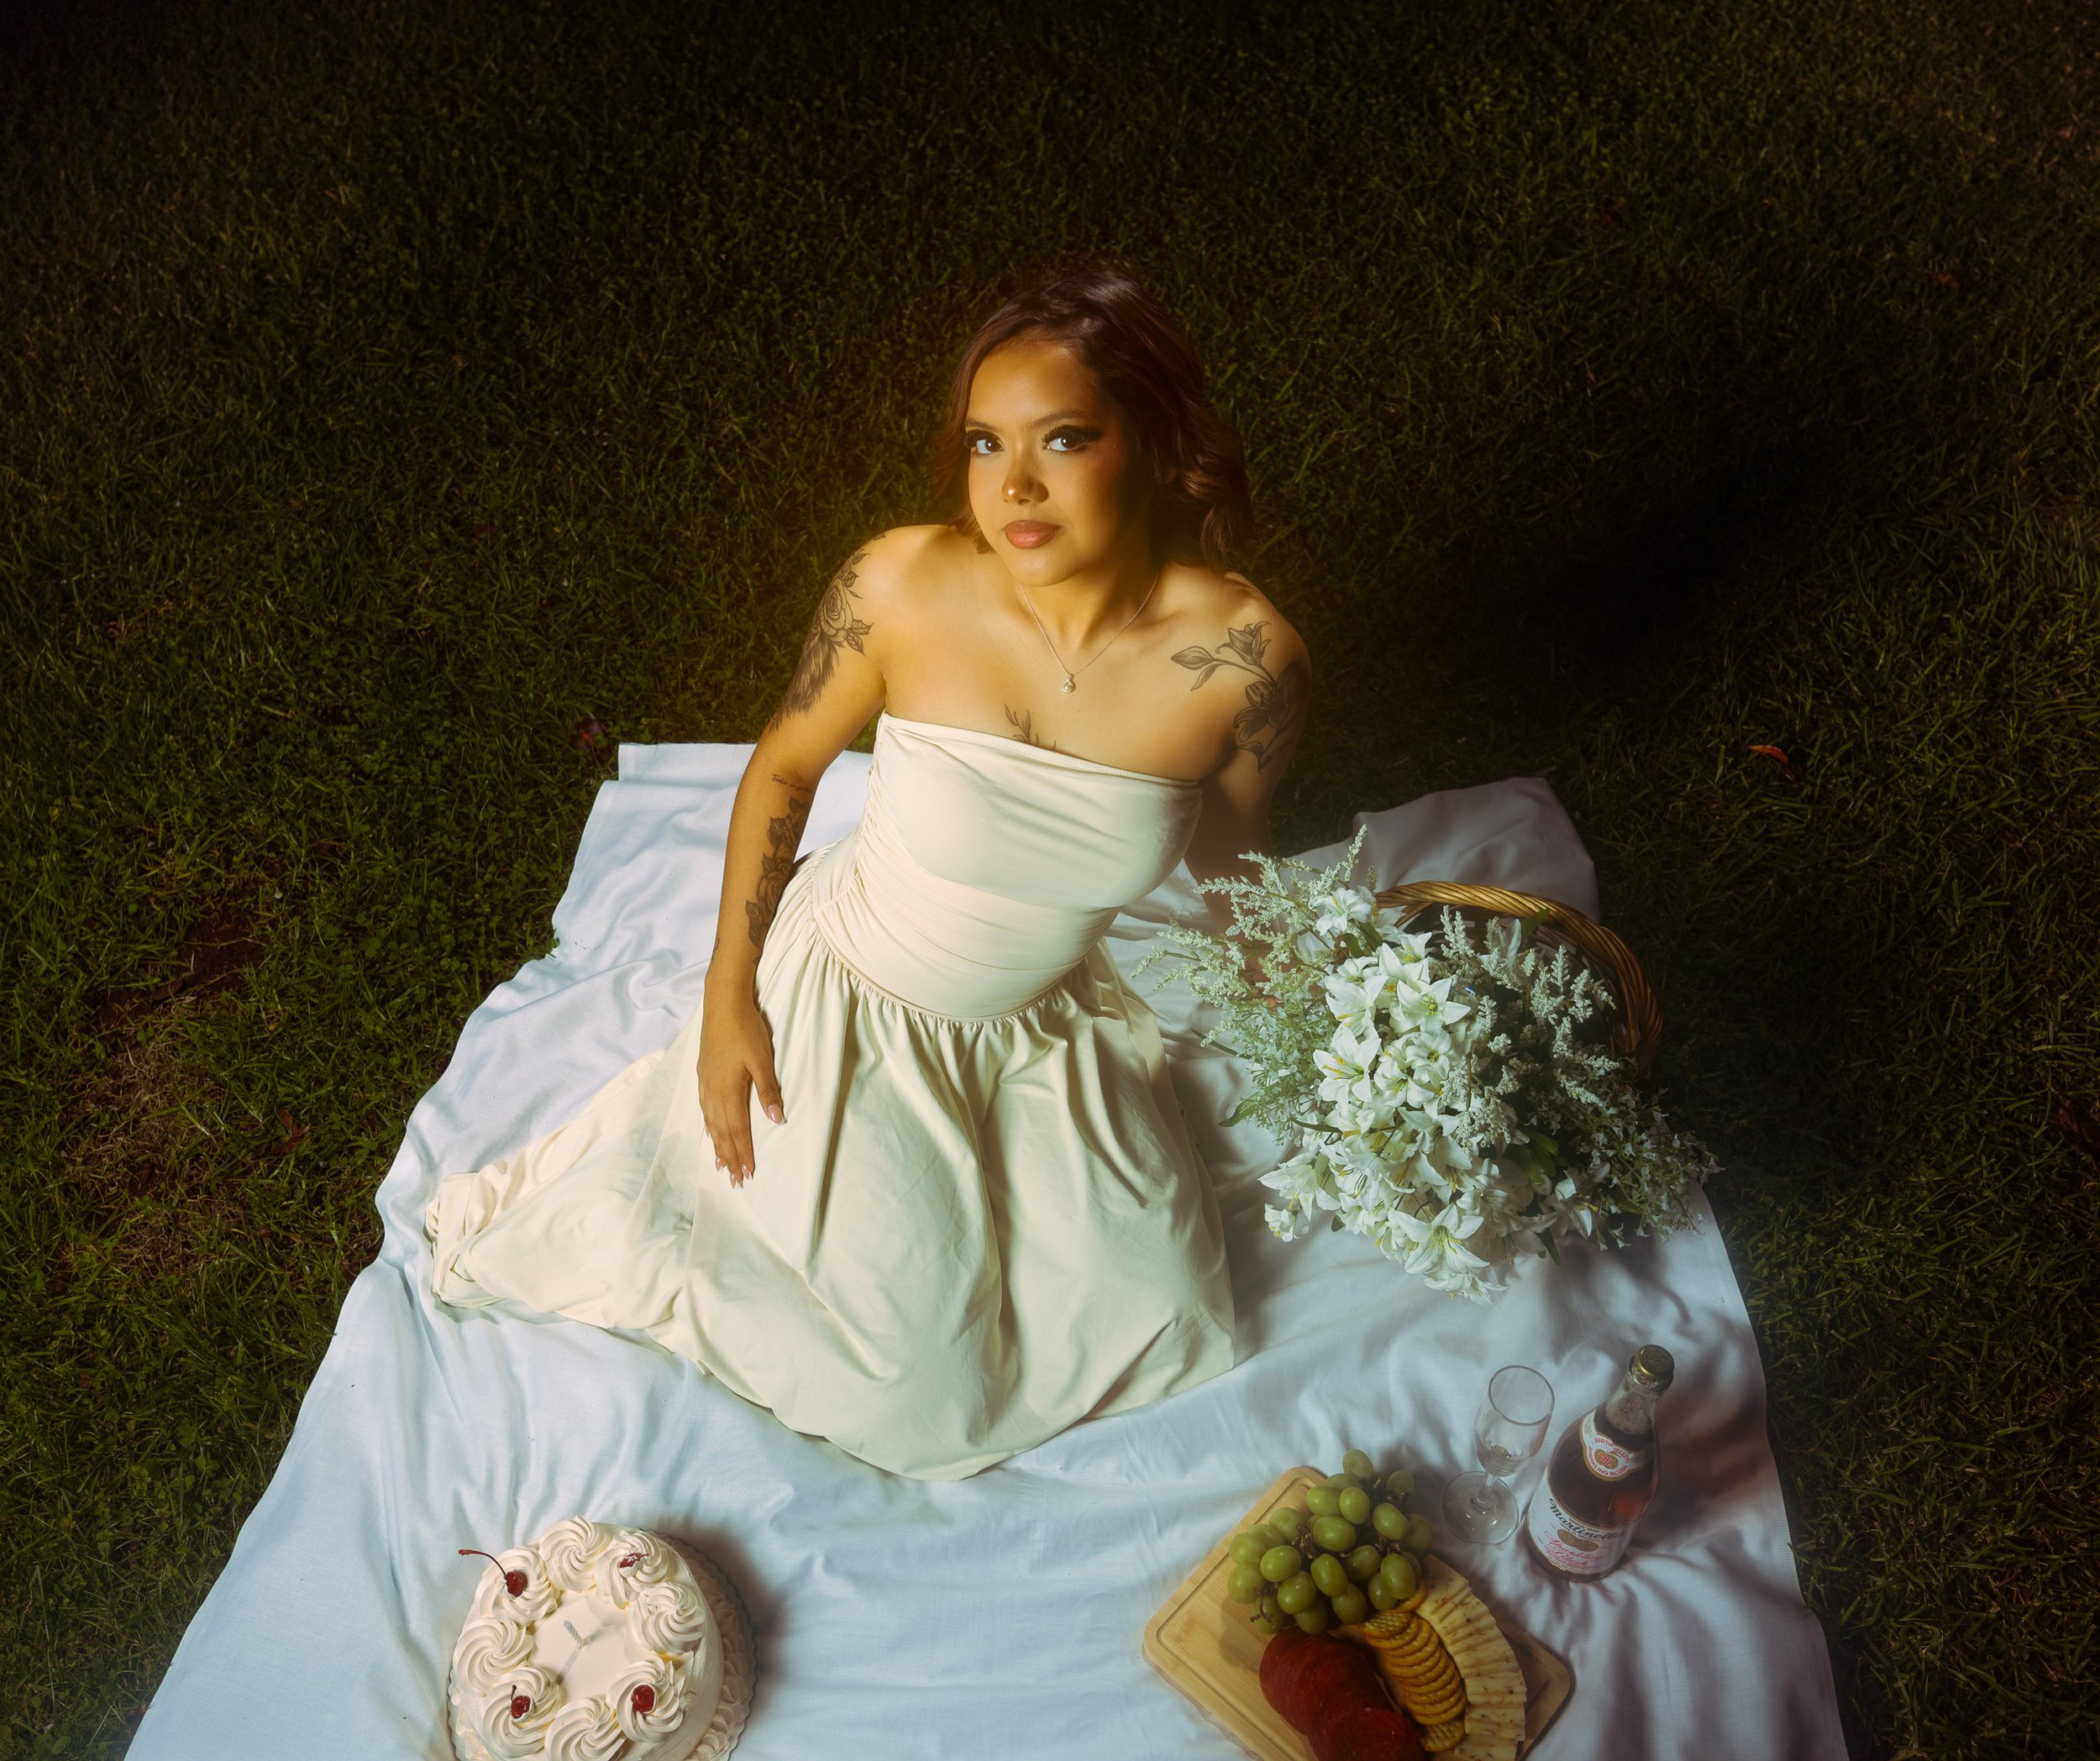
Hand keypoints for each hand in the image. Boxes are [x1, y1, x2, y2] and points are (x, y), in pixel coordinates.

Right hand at [697, 980, 783, 1185]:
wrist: (722, 1004)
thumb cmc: (745, 1030)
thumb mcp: (762, 1060)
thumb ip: (768, 1091)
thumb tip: (776, 1120)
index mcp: (728, 1091)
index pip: (737, 1130)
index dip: (743, 1153)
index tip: (748, 1173)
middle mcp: (713, 1092)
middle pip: (721, 1132)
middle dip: (729, 1157)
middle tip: (734, 1180)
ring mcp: (705, 1084)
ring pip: (711, 1123)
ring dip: (717, 1145)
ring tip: (720, 1165)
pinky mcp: (703, 1075)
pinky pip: (704, 1109)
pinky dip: (708, 1126)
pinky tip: (710, 1131)